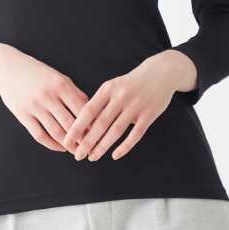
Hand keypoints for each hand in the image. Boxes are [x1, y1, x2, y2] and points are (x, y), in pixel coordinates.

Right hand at [0, 46, 90, 154]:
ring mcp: (35, 107)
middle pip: (70, 123)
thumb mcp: (57, 76)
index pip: (81, 109)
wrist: (7, 67)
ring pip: (56, 132)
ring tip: (77, 150)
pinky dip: (52, 144)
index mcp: (60, 84)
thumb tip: (89, 109)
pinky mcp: (23, 115)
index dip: (91, 123)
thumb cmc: (36, 71)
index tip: (99, 133)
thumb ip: (73, 91)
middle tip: (90, 148)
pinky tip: (60, 147)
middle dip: (82, 139)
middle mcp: (48, 96)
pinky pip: (40, 135)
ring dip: (68, 144)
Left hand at [61, 52, 195, 160]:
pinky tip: (115, 155)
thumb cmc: (131, 83)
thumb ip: (100, 102)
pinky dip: (124, 147)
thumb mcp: (113, 85)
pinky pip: (135, 135)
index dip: (77, 127)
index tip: (67, 140)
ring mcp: (136, 106)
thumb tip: (83, 124)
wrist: (161, 72)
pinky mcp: (149, 115)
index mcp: (108, 88)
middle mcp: (121, 97)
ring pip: (116, 131)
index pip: (88, 110)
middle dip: (87, 142)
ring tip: (93, 157)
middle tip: (77, 155)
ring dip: (103, 146)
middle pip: (101, 123)